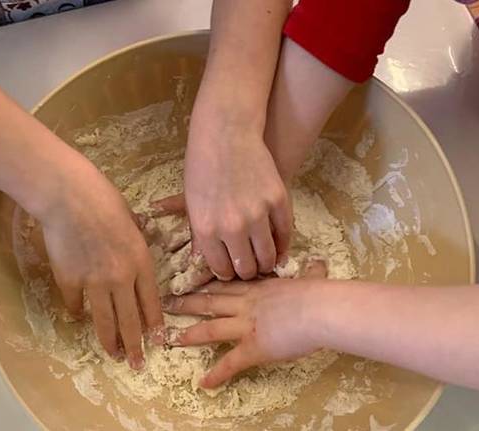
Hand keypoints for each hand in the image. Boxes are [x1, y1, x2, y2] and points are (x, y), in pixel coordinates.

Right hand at [39, 159, 163, 369]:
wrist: (68, 196)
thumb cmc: (103, 200)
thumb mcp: (132, 222)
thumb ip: (135, 246)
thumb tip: (133, 260)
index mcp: (141, 262)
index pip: (151, 303)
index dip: (153, 325)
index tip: (156, 340)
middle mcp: (121, 278)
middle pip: (130, 320)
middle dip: (135, 345)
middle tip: (136, 362)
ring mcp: (94, 282)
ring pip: (104, 321)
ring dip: (109, 341)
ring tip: (113, 354)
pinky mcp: (68, 280)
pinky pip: (75, 304)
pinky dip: (77, 312)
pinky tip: (78, 316)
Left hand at [162, 260, 326, 387]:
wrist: (320, 309)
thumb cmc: (320, 293)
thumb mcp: (312, 278)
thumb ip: (311, 272)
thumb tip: (319, 263)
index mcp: (259, 288)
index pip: (227, 284)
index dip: (208, 284)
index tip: (191, 282)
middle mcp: (246, 304)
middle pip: (210, 301)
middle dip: (187, 302)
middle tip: (168, 302)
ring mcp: (246, 325)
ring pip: (210, 328)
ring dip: (189, 334)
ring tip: (171, 339)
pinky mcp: (252, 348)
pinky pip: (230, 363)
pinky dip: (216, 374)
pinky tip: (203, 384)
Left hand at [185, 119, 291, 280]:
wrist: (226, 133)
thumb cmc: (202, 165)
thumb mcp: (192, 203)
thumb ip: (200, 234)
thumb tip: (205, 261)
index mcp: (206, 230)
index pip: (221, 269)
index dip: (227, 273)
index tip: (231, 270)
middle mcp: (232, 227)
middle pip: (246, 268)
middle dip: (247, 272)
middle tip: (250, 268)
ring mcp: (258, 214)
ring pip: (268, 256)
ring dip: (267, 262)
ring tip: (265, 261)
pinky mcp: (278, 200)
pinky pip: (286, 233)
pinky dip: (283, 243)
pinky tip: (279, 246)